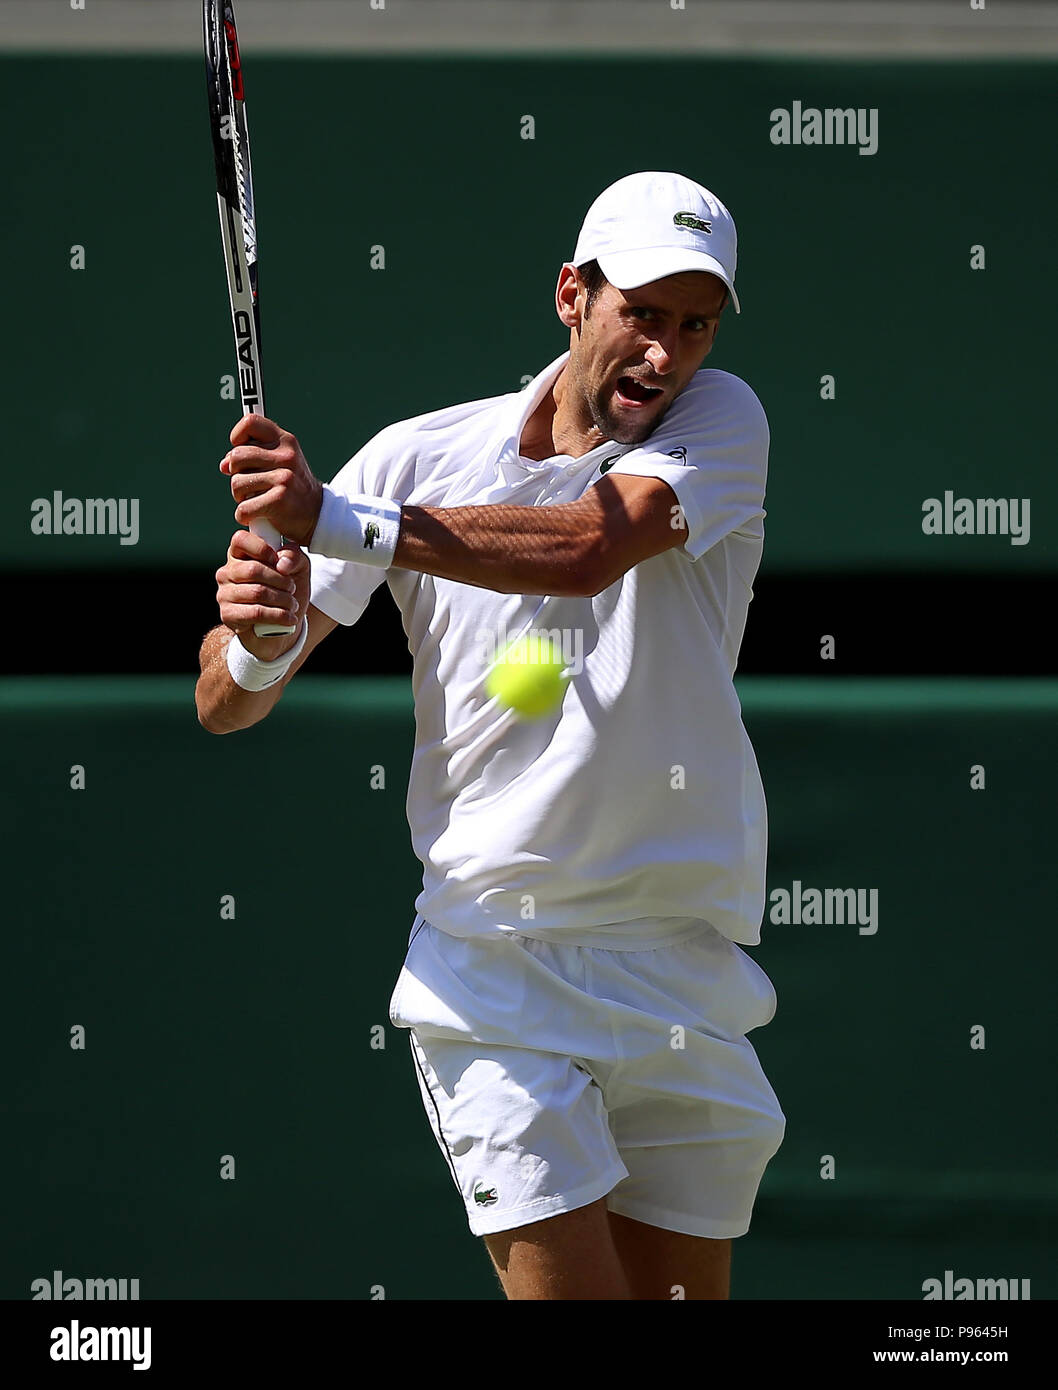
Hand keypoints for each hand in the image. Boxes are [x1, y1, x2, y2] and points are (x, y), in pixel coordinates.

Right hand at [215, 530, 311, 661]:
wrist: (282, 626)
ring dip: (283, 600)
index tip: (279, 562)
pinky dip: (278, 615)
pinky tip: (289, 618)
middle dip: (281, 581)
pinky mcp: (227, 614)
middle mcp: (227, 572)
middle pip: (253, 569)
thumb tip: (282, 563)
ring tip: (293, 604)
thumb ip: (293, 556)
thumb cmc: (286, 591)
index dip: (262, 548)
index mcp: (240, 555)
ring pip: (257, 592)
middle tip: (292, 589)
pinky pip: (256, 612)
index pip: (240, 539)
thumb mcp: (298, 569)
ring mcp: (224, 593)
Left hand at [220, 414, 323, 546]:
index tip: (240, 453)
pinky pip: (243, 508)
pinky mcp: (279, 500)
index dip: (237, 437)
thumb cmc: (292, 487)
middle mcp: (287, 456)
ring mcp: (284, 477)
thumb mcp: (279, 462)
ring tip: (256, 499)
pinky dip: (244, 516)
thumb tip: (224, 464)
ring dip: (240, 496)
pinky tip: (256, 515)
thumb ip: (252, 456)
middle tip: (250, 484)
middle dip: (236, 473)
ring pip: (236, 483)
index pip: (250, 422)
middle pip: (236, 456)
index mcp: (286, 441)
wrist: (316, 514)